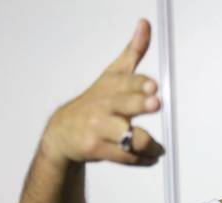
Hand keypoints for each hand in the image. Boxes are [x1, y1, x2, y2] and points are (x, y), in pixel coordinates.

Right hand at [40, 18, 163, 165]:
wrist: (62, 133)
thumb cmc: (95, 102)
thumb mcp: (112, 76)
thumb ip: (133, 52)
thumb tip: (145, 24)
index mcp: (110, 87)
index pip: (125, 82)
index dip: (139, 83)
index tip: (152, 85)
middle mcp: (103, 106)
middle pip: (124, 105)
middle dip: (139, 103)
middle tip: (155, 102)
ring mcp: (99, 129)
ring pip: (129, 138)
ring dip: (150, 145)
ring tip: (158, 149)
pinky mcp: (97, 149)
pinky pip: (126, 157)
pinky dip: (142, 160)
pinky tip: (150, 158)